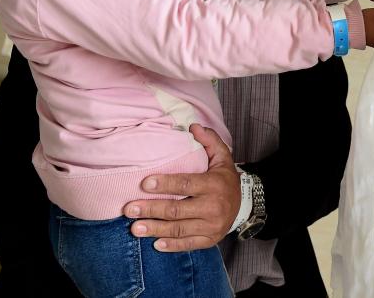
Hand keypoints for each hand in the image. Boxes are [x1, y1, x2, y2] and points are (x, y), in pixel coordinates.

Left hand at [123, 124, 239, 251]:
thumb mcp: (222, 156)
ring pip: (178, 229)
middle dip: (151, 209)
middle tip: (129, 209)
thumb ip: (208, 140)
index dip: (165, 184)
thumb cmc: (225, 178)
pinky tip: (154, 243)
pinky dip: (170, 246)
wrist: (243, 204)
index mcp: (214, 184)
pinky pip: (187, 244)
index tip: (144, 183)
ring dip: (155, 229)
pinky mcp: (209, 240)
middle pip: (177, 210)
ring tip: (134, 228)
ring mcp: (212, 226)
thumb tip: (193, 126)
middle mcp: (213, 207)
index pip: (186, 184)